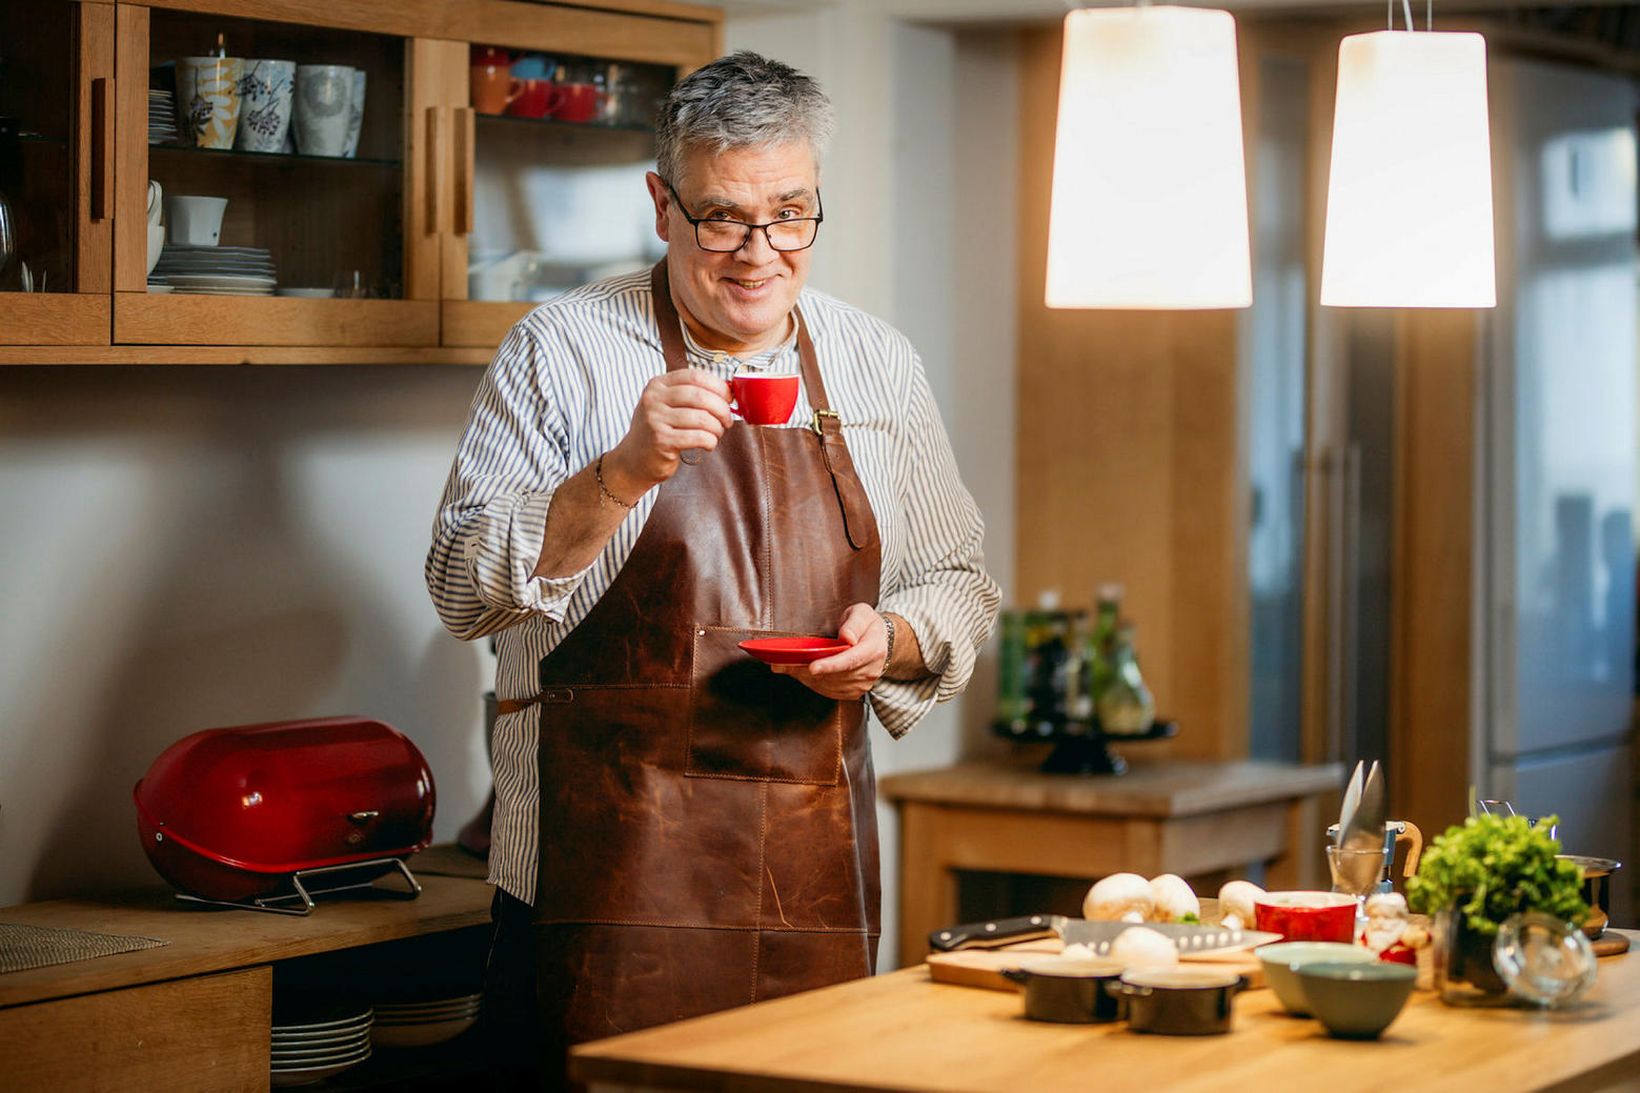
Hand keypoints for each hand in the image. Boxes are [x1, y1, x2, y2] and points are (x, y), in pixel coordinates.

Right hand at [607, 368, 732, 489]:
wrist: (634, 460)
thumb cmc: (658, 431)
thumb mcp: (667, 405)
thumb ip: (691, 395)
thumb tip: (728, 392)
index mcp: (658, 384)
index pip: (695, 376)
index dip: (718, 386)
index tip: (729, 398)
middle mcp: (654, 398)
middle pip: (701, 396)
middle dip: (722, 409)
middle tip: (727, 420)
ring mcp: (655, 419)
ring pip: (702, 418)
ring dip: (717, 428)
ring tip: (716, 434)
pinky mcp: (661, 440)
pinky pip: (698, 437)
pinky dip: (710, 441)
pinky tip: (708, 445)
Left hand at [772, 603, 885, 700]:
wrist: (881, 641)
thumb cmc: (868, 625)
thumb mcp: (862, 613)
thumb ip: (854, 623)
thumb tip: (846, 638)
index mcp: (873, 649)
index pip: (850, 660)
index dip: (831, 665)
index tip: (812, 667)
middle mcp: (870, 670)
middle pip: (835, 676)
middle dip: (807, 671)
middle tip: (782, 663)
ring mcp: (863, 684)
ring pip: (829, 686)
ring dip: (806, 678)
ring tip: (787, 667)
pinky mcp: (854, 692)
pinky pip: (830, 691)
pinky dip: (812, 683)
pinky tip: (801, 674)